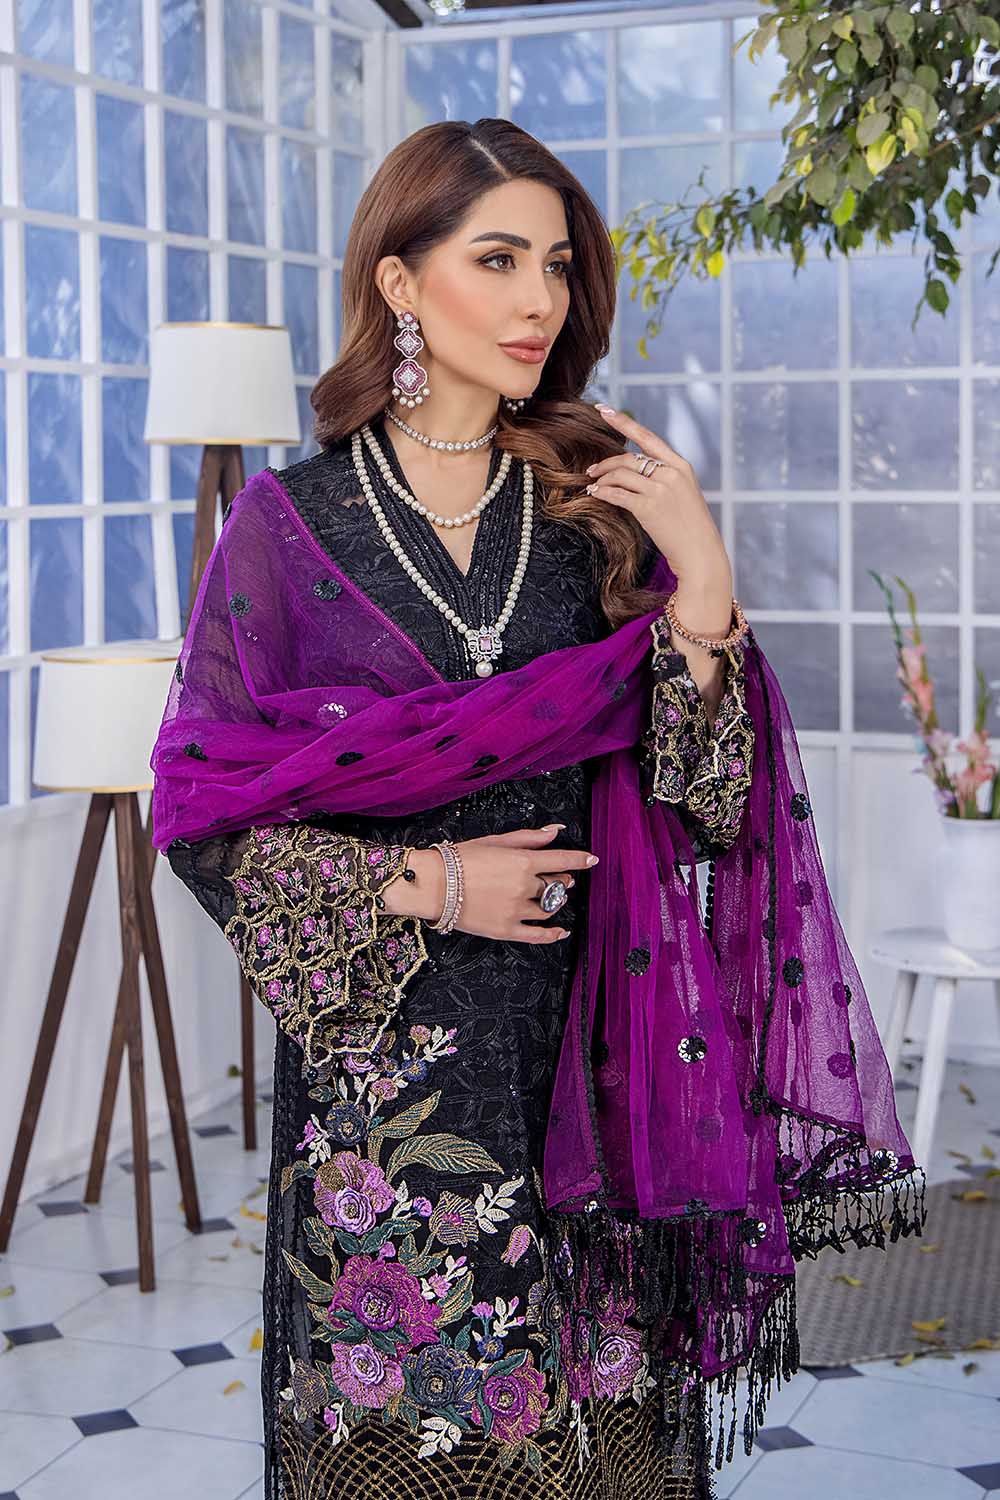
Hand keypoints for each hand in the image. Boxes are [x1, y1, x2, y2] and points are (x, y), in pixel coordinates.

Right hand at [394, 826, 596, 942]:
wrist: (432, 885)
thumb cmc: (459, 859)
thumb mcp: (495, 841)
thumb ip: (528, 838)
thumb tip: (556, 831)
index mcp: (522, 861)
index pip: (562, 860)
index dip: (580, 860)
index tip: (592, 860)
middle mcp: (523, 886)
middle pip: (556, 885)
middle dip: (561, 880)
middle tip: (559, 878)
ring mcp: (516, 910)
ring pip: (549, 908)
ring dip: (554, 901)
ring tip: (550, 897)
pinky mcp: (506, 930)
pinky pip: (538, 935)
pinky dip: (553, 934)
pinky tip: (561, 932)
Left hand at [584, 403, 728, 584]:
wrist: (700, 553)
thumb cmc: (689, 527)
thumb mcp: (683, 494)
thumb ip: (663, 477)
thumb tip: (634, 470)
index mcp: (680, 466)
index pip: (648, 436)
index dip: (623, 422)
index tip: (604, 410)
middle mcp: (671, 473)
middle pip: (629, 458)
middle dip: (606, 462)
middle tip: (591, 470)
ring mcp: (661, 490)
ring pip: (621, 474)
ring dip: (602, 479)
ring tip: (592, 485)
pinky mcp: (649, 507)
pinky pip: (617, 494)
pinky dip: (602, 492)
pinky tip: (595, 494)